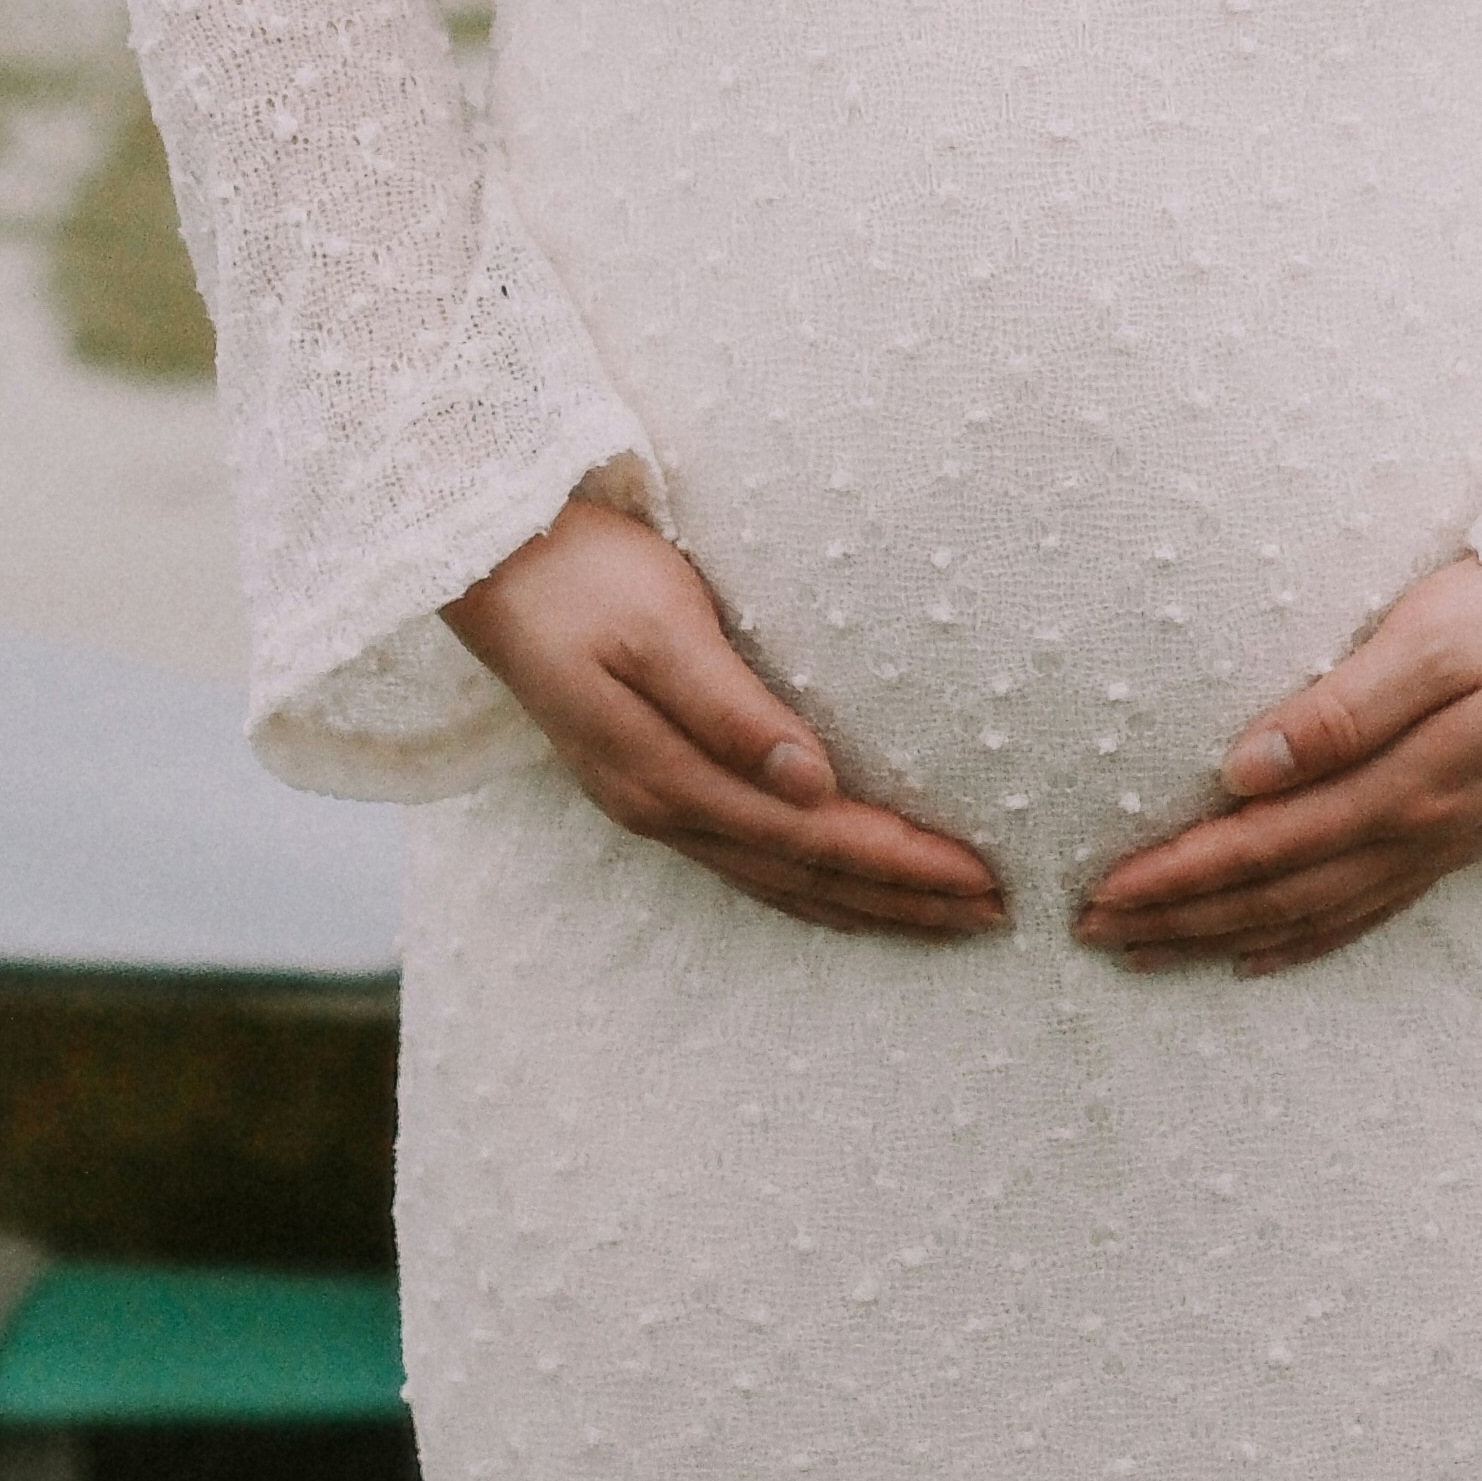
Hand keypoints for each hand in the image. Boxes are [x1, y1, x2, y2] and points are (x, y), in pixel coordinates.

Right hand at [444, 500, 1008, 941]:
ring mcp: (651, 806)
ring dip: (862, 904)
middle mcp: (665, 809)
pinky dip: (809, 887)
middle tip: (993, 916)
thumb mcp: (659, 625)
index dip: (900, 861)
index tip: (981, 876)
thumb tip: (814, 783)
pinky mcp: (648, 785)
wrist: (489, 562)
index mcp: (672, 776)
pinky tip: (837, 891)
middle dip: (901, 901)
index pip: (815, 836)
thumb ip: (733, 708)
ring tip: (940, 919)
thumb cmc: (582, 575)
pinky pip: (750, 862)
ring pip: (779, 882)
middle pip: (805, 877)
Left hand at [1077, 560, 1481, 977]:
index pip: (1260, 846)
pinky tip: (1262, 955)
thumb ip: (1336, 710)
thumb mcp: (1428, 640)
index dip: (1176, 874)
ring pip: (1311, 914)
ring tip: (1150, 954)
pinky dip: (1305, 940)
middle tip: (1093, 934)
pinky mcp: (1460, 837)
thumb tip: (1239, 771)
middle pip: (1274, 896)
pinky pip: (1366, 911)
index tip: (1100, 892)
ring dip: (1223, 938)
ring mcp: (1441, 846)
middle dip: (1179, 919)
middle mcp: (1415, 835)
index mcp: (1400, 789)